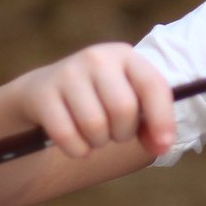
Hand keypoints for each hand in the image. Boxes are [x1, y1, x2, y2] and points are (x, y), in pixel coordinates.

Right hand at [12, 43, 174, 158]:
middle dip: (123, 133)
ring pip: (95, 125)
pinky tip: (77, 144)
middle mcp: (96, 58)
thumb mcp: (126, 99)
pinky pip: (67, 135)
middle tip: (115, 134)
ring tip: (95, 136)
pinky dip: (77, 150)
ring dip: (99, 142)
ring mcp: (67, 73)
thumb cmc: (97, 99)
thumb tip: (162, 146)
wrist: (42, 92)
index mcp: (125, 55)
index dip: (162, 118)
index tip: (164, 145)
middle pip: (123, 109)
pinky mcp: (42, 93)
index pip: (153, 85)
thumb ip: (150, 122)